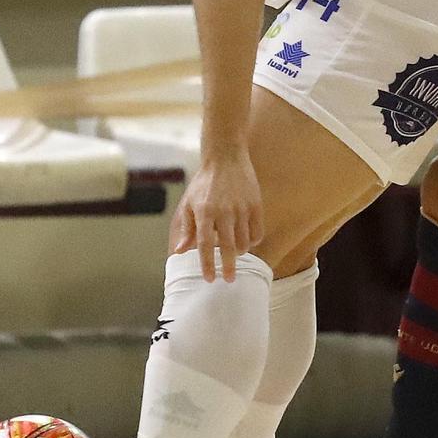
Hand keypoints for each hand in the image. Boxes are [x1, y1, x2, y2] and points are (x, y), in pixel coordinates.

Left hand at [170, 148, 264, 280]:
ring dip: (239, 252)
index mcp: (204, 211)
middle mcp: (223, 211)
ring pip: (244, 241)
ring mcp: (241, 208)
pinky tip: (246, 241)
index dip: (207, 264)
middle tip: (229, 280)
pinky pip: (257, 231)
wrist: (225, 157)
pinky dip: (253, 241)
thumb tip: (179, 251)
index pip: (204, 244)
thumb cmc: (204, 183)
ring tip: (235, 253)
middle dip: (228, 267)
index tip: (210, 279)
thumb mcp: (190, 203)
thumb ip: (187, 229)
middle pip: (227, 247)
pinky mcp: (255, 204)